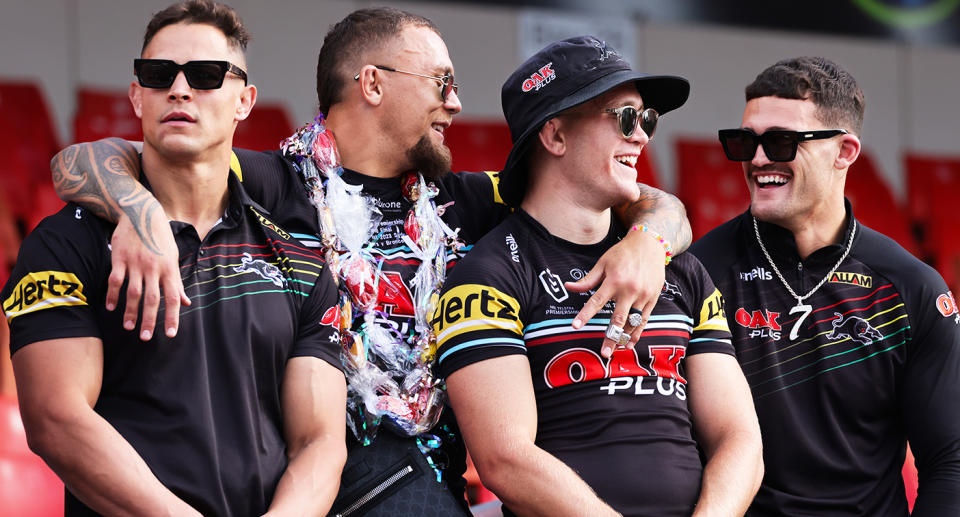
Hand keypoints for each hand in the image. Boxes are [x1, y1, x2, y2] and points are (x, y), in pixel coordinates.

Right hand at [106, 212, 188, 339]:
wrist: (141, 213)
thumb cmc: (160, 238)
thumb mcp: (173, 258)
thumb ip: (177, 282)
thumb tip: (187, 302)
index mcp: (170, 269)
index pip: (174, 297)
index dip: (172, 316)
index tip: (170, 333)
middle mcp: (154, 268)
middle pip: (152, 298)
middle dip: (149, 319)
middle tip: (145, 337)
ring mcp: (136, 263)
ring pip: (133, 292)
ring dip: (130, 311)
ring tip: (128, 327)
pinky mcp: (120, 259)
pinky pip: (115, 280)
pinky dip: (112, 295)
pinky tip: (111, 307)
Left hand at [566, 228, 665, 357]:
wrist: (649, 244)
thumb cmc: (622, 253)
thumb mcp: (602, 263)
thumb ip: (587, 280)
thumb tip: (568, 287)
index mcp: (614, 280)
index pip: (596, 301)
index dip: (585, 315)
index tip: (575, 326)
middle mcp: (629, 289)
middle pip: (618, 318)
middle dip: (611, 337)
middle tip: (604, 353)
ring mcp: (643, 295)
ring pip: (633, 322)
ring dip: (625, 337)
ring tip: (616, 350)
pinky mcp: (653, 298)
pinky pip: (644, 319)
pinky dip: (637, 332)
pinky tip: (630, 342)